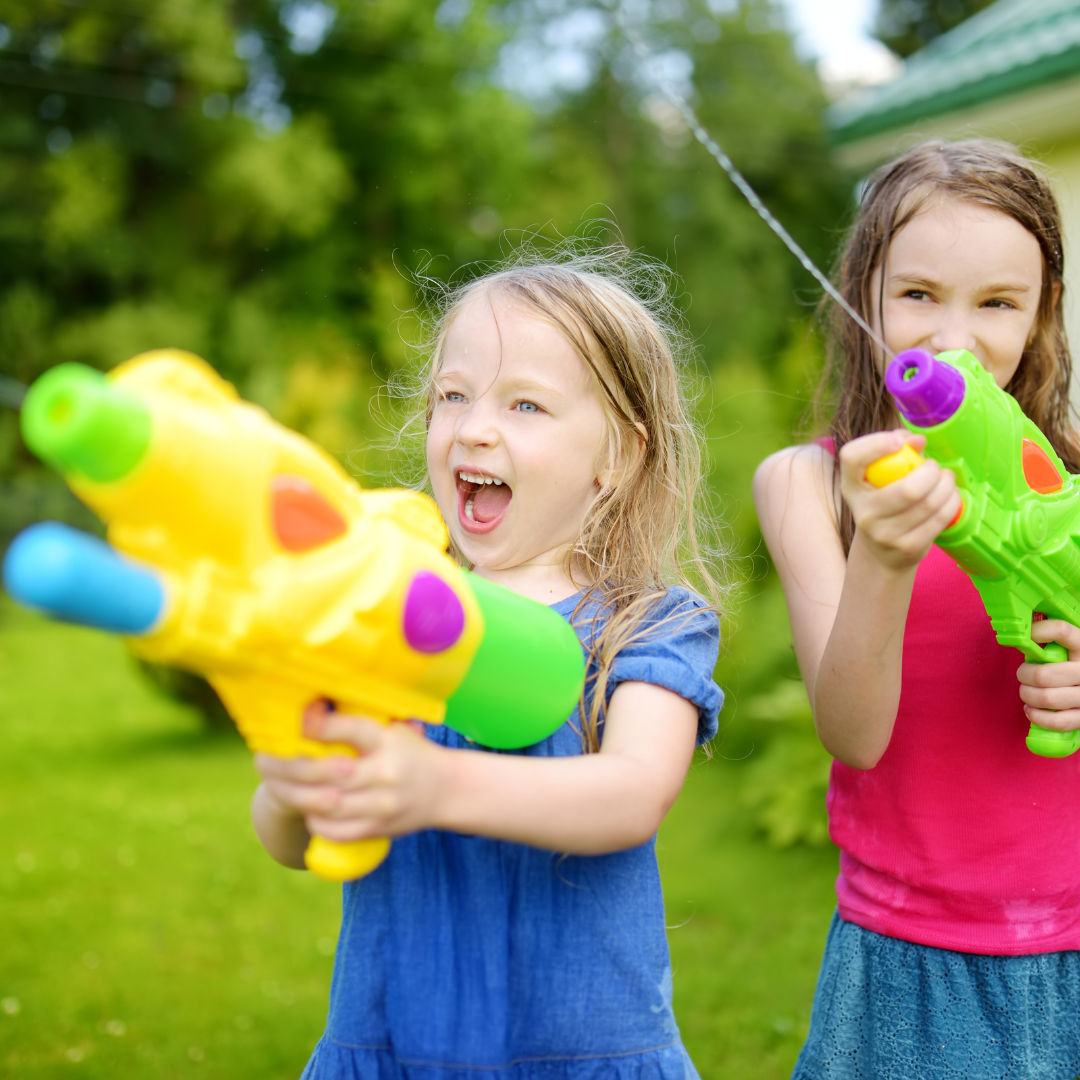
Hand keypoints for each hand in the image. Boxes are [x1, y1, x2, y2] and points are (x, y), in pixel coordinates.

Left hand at [253, 702, 450, 842]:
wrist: (448, 791)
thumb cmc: (412, 753)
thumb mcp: (394, 729)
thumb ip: (360, 722)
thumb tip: (312, 705)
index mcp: (388, 741)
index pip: (351, 729)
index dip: (319, 725)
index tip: (297, 720)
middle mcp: (385, 773)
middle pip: (327, 772)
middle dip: (287, 766)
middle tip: (263, 759)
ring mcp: (381, 805)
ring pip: (325, 803)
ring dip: (291, 794)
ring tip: (272, 783)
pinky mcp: (378, 828)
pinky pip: (335, 829)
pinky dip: (314, 819)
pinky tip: (303, 807)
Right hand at [839, 430, 960, 570]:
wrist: (881, 553)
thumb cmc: (884, 504)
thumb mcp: (878, 480)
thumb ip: (895, 453)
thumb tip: (917, 440)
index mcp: (851, 487)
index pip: (852, 458)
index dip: (876, 444)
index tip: (900, 441)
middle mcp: (863, 512)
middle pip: (906, 490)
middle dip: (931, 472)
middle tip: (935, 467)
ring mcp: (884, 533)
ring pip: (928, 504)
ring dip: (946, 486)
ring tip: (946, 480)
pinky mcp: (907, 547)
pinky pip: (939, 519)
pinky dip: (951, 502)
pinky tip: (949, 497)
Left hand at [1017, 620, 1079, 731]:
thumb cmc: (1069, 665)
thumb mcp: (1067, 648)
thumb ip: (1050, 639)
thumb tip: (1022, 629)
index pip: (1061, 630)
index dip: (1037, 631)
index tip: (1024, 637)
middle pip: (1044, 674)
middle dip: (1025, 675)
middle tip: (1023, 674)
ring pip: (1046, 698)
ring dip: (1028, 695)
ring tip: (1027, 691)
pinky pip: (1056, 721)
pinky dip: (1036, 716)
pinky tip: (1031, 709)